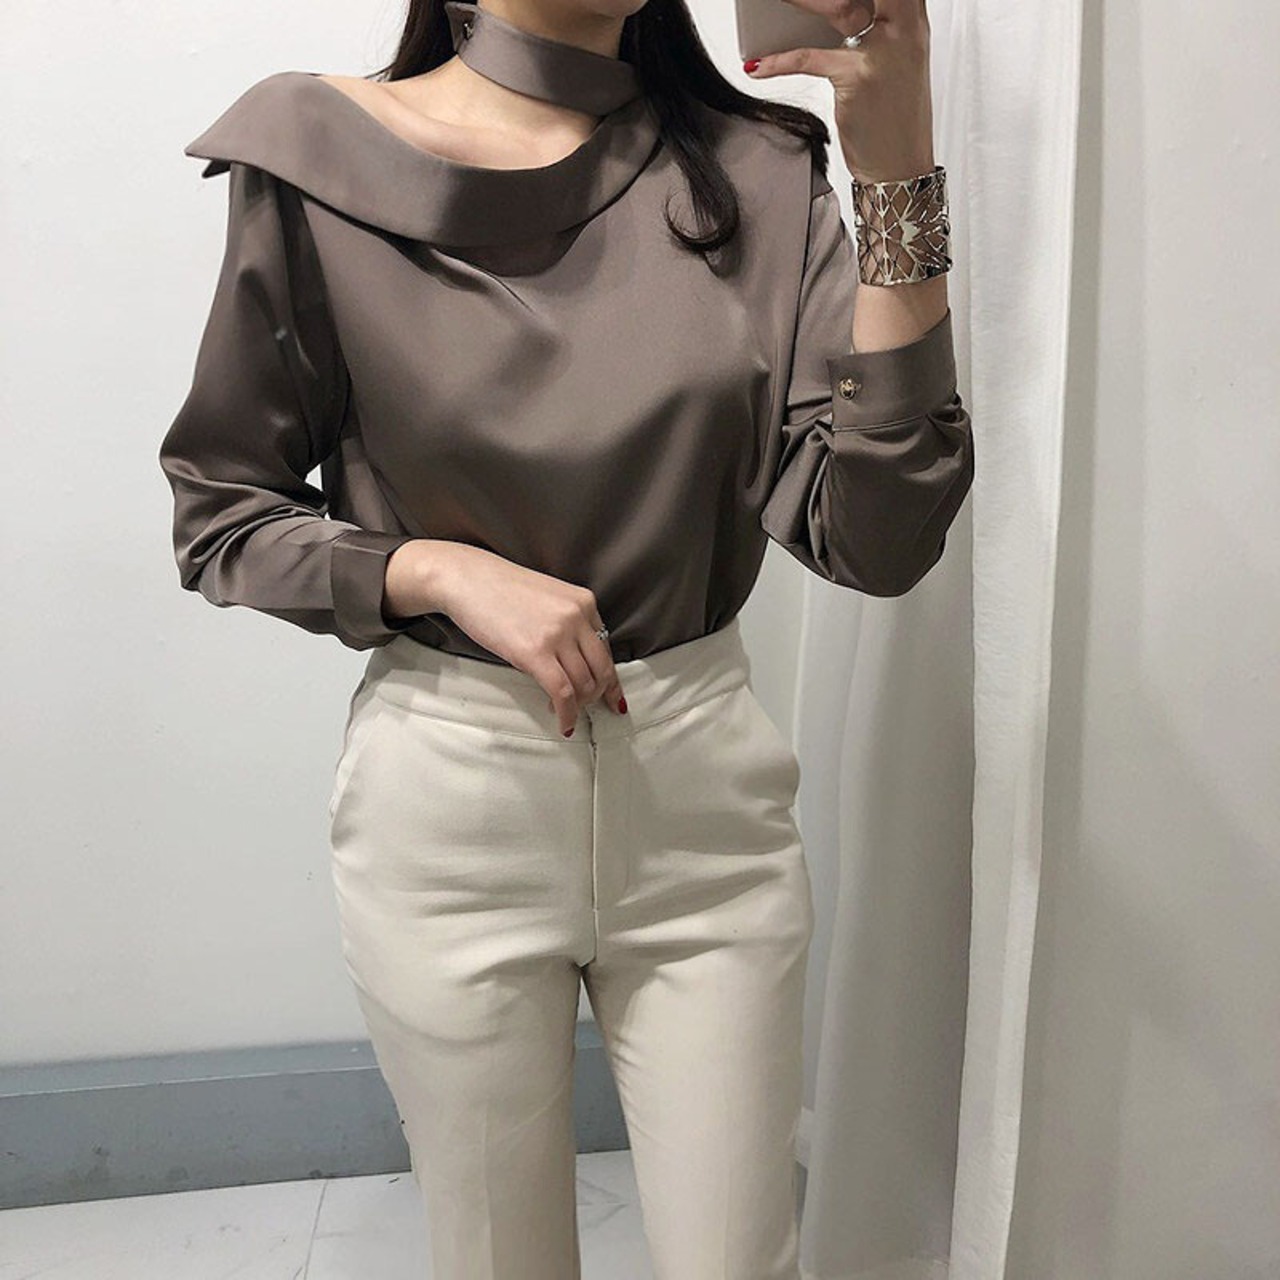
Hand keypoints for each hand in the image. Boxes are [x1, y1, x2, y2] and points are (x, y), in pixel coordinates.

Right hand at [397, 541, 626, 737]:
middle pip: (602, 669)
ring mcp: (558, 634)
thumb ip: (567, 623)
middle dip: (597, 695)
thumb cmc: (498, 588)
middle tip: (585, 708)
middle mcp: (577, 616)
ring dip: (579, 706)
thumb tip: (575, 659)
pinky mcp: (535, 653)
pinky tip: (563, 723)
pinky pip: (563, 693)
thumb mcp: (547, 598)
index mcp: (584, 602)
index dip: (610, 678)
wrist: (466, 578)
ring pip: (584, 684)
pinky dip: (567, 714)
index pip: (606, 648)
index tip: (611, 696)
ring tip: (564, 711)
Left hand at [744, 0, 935, 184]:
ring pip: (836, 7)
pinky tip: (757, 65)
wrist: (900, 168)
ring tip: (775, 4)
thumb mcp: (897, 60)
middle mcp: (905, 26)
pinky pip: (809, 59)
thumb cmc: (895, 118)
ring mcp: (883, 50)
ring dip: (799, 2)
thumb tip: (841, 11)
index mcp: (914, 18)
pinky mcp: (857, 78)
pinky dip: (778, 62)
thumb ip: (878, 25)